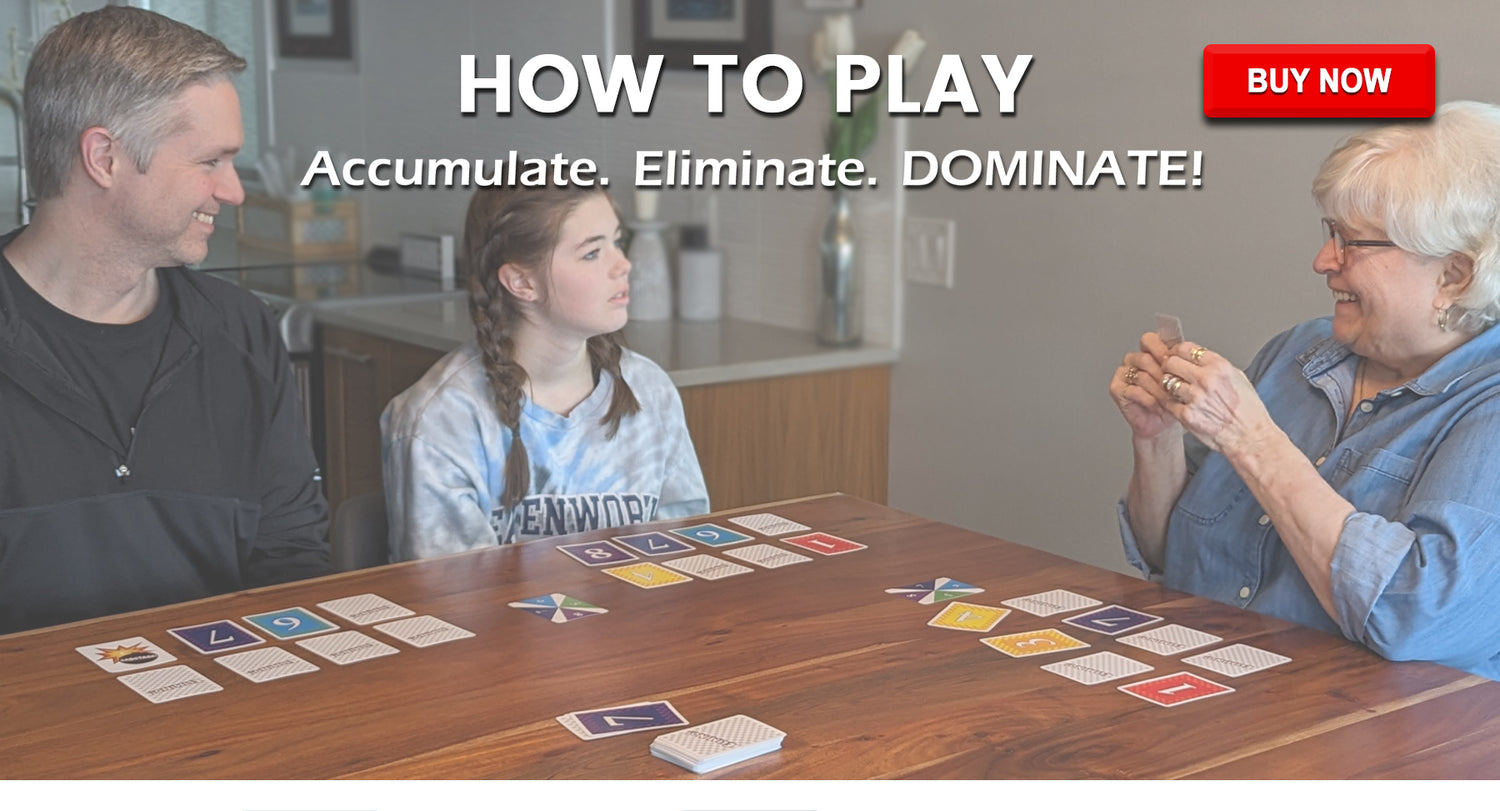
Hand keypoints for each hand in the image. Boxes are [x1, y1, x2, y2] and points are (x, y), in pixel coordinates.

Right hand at [1110, 331, 1178, 439]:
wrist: (1161, 423)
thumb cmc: (1172, 400)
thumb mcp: (1180, 378)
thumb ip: (1178, 362)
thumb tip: (1183, 350)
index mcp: (1147, 352)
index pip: (1149, 340)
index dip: (1162, 350)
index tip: (1173, 362)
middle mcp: (1133, 360)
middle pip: (1145, 358)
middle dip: (1162, 374)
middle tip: (1173, 384)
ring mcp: (1123, 373)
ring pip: (1142, 376)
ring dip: (1158, 390)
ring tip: (1169, 400)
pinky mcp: (1116, 388)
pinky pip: (1134, 390)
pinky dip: (1149, 400)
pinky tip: (1158, 406)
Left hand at [1151, 340, 1276, 454]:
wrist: (1249, 436)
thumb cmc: (1247, 410)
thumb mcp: (1238, 378)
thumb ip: (1216, 365)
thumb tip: (1197, 357)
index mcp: (1220, 367)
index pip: (1186, 348)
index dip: (1177, 351)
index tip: (1175, 354)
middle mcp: (1206, 380)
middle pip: (1171, 362)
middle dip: (1169, 365)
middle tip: (1170, 371)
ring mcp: (1195, 398)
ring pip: (1166, 382)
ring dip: (1169, 385)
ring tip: (1177, 390)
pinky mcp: (1186, 415)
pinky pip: (1167, 402)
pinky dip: (1170, 402)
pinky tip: (1178, 404)